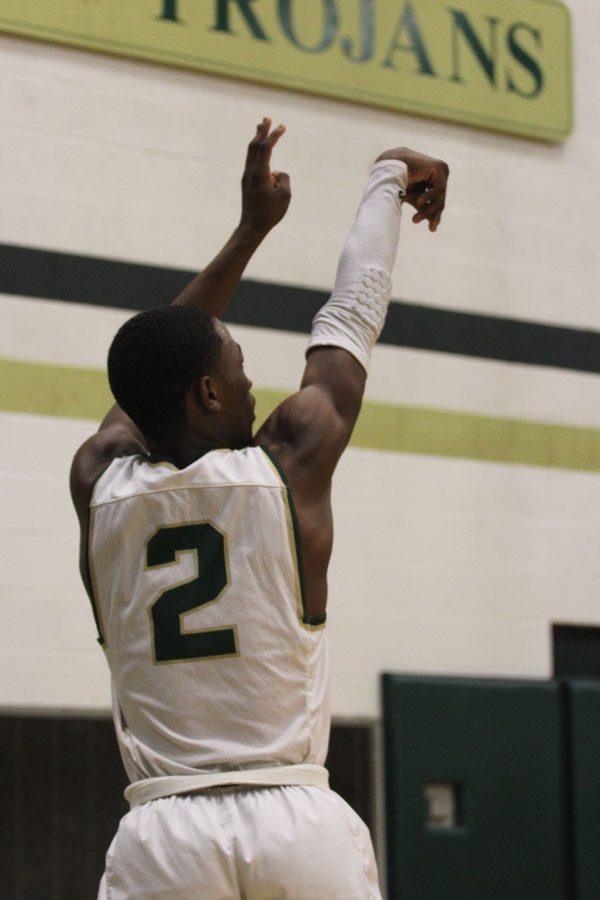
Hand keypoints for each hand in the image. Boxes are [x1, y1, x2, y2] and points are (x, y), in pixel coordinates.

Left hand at [240, 117, 290, 234]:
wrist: (252, 226)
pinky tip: (264, 155)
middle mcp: (250, 172)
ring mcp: (247, 177)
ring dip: (257, 139)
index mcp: (260, 173)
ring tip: (261, 128)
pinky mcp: (247, 183)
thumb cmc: (270, 213)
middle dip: (261, 131)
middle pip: (254, 145)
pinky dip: (257, 152)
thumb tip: (277, 173)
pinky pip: (252, 162)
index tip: (282, 127)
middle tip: (266, 118)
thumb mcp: (285, 195)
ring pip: (251, 153)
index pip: (266, 147)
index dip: (274, 135)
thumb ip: (284, 178)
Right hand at [376, 147, 448, 231]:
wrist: (390, 165)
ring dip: (428, 209)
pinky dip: (429, 197)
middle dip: (430, 213)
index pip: (438, 200)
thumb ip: (424, 208)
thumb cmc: (399, 180)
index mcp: (435, 180)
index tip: (432, 229)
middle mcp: (440, 174)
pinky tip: (420, 202)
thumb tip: (435, 226)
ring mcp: (441, 170)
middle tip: (418, 223)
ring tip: (415, 219)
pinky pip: (439, 189)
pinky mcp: (438, 168)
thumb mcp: (414, 198)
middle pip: (440, 199)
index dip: (435, 214)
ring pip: (440, 196)